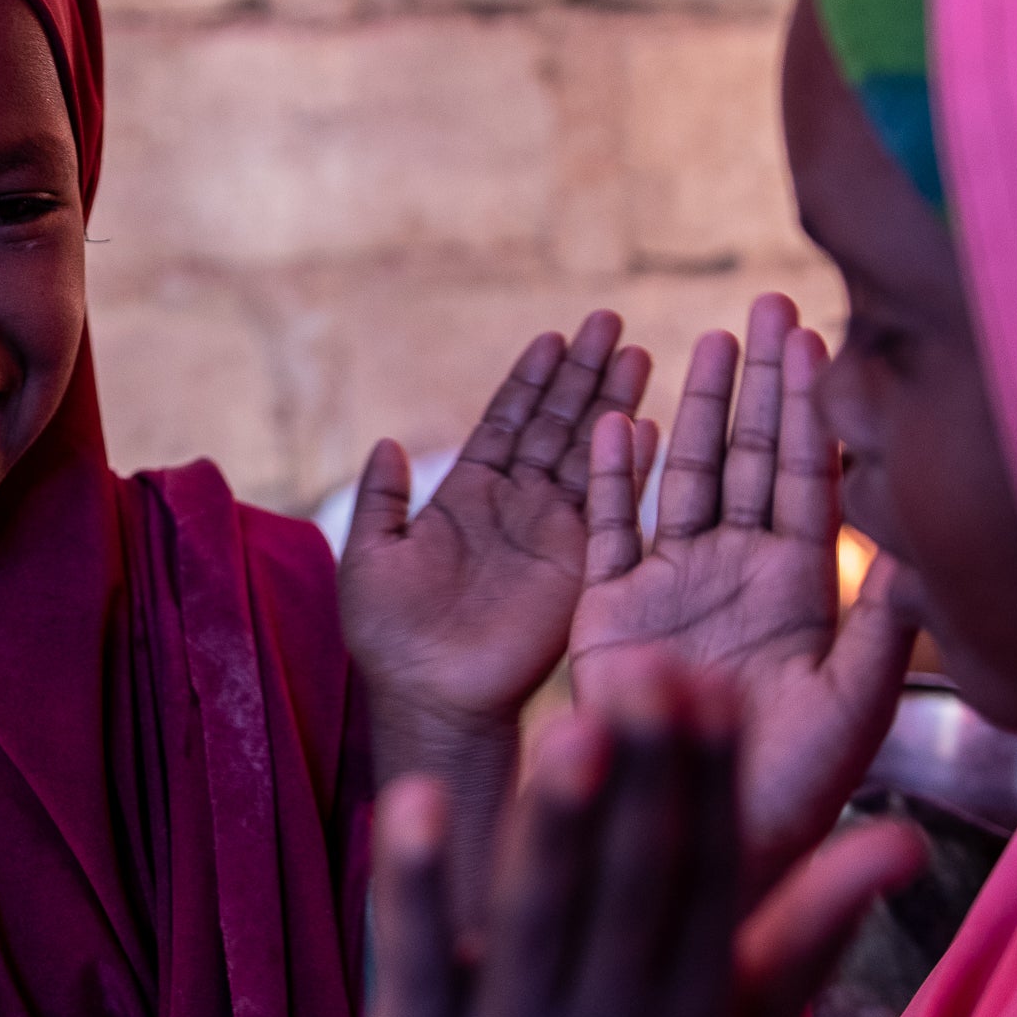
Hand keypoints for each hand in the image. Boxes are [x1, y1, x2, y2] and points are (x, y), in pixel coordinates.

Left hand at [342, 311, 652, 742]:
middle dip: (582, 373)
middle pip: (554, 424)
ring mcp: (550, 532)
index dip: (529, 380)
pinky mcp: (576, 563)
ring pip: (585, 452)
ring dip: (611, 402)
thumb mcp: (370, 555)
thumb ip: (381, 499)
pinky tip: (647, 422)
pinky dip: (626, 464)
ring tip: (636, 350)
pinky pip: (605, 504)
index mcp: (467, 497)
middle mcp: (515, 506)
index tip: (554, 336)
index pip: (506, 423)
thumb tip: (386, 443)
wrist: (428, 696)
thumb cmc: (389, 636)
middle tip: (610, 320)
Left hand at [367, 655, 921, 1016]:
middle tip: (644, 671)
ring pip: (537, 922)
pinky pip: (418, 962)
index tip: (710, 682)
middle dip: (640, 783)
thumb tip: (908, 840)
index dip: (708, 781)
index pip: (707, 880)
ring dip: (553, 825)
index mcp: (692, 1009)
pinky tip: (412, 798)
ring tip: (566, 725)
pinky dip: (415, 886)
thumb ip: (812, 929)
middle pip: (630, 891)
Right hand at [573, 294, 918, 898]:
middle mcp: (736, 571)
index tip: (821, 334)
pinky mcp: (609, 608)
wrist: (697, 842)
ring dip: (690, 408)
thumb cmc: (790, 791)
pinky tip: (614, 425)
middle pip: (748, 455)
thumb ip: (887, 630)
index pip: (810, 476)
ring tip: (702, 341)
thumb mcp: (854, 710)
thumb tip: (926, 544)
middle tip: (768, 301)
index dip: (814, 406)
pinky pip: (608, 529)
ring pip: (682, 476)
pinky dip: (610, 479)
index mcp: (800, 587)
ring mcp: (671, 584)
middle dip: (759, 381)